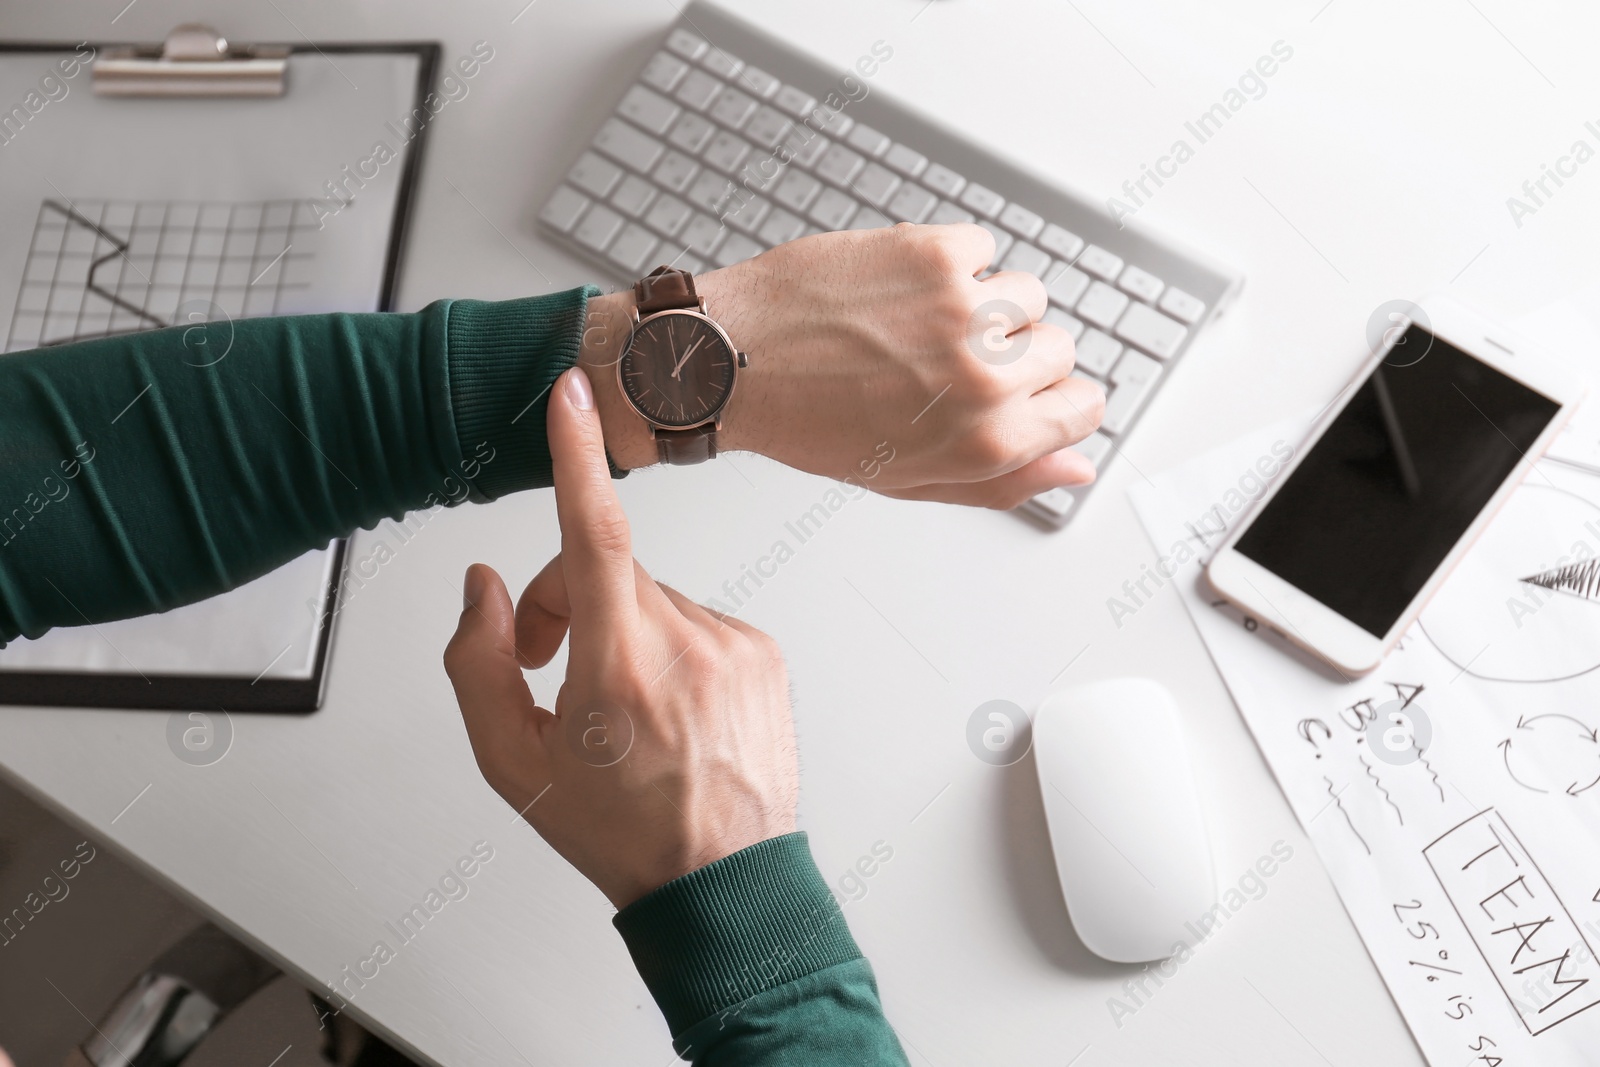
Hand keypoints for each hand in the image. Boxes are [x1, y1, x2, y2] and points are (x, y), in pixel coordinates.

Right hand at [443, 368, 797, 908]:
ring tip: (619, 705)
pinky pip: (696, 617)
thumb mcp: (512, 763)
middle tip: (550, 665)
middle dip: (564, 601)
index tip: (573, 393)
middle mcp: (686, 644)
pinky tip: (667, 705)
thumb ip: (478, 663)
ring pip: (650, 594)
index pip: (592, 533)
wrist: (721, 879)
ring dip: (620, 627)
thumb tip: (482, 587)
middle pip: (605, 568)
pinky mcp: (762, 651)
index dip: (577, 455)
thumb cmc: (619, 830)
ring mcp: (734, 644)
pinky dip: (669, 644)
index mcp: (619, 666)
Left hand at [581, 223, 1104, 509]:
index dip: (1056, 399)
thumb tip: (1074, 470)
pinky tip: (900, 288)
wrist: (732, 361)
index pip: (1085, 408)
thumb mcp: (909, 479)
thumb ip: (1003, 480)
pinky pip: (983, 246)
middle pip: (1060, 348)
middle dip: (1015, 353)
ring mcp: (964, 308)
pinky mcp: (936, 252)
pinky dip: (951, 261)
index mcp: (987, 441)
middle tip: (949, 360)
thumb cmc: (807, 423)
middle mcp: (985, 377)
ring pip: (1028, 293)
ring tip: (919, 322)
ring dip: (985, 303)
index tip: (1032, 391)